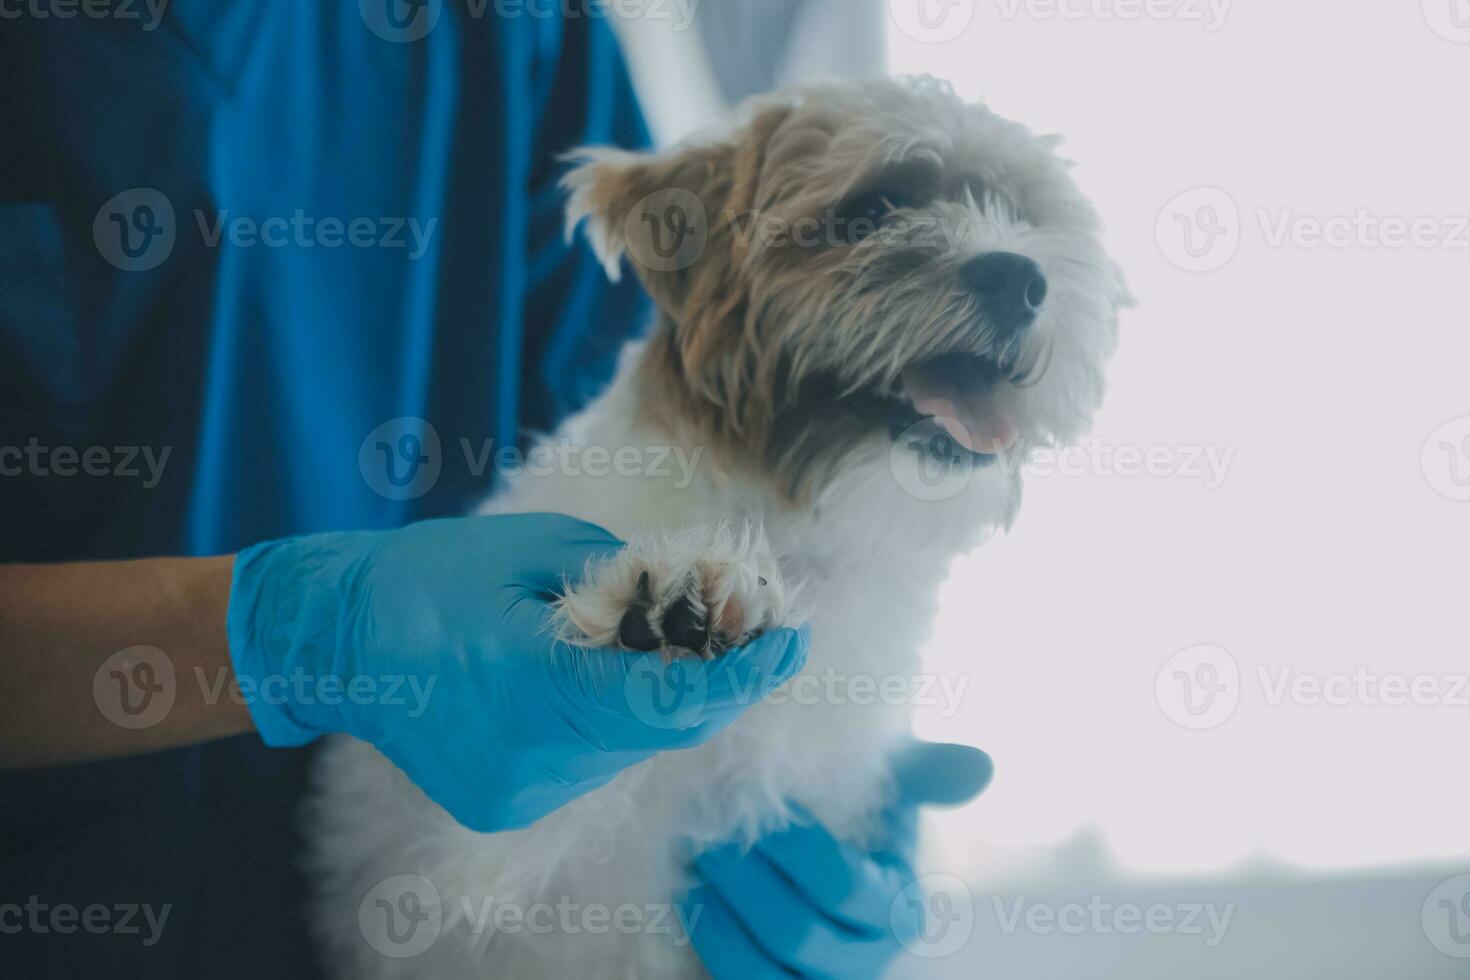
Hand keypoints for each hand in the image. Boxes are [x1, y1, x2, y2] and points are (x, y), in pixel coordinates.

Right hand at [226, 514, 808, 831]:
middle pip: (659, 728)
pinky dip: (610, 720)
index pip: (669, 698)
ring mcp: (514, 791)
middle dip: (713, 680)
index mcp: (534, 682)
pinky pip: (588, 761)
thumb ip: (625, 577)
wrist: (336, 639)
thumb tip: (696, 600)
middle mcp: (529, 755)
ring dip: (659, 698)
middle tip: (751, 632)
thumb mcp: (537, 545)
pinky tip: (598, 677)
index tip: (795, 642)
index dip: (743, 676)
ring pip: (627, 747)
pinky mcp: (501, 804)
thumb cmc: (430, 575)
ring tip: (665, 642)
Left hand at [682, 741, 992, 978]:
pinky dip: (712, 945)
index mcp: (898, 910)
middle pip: (795, 932)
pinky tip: (691, 902)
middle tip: (707, 833)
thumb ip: (925, 774)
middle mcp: (865, 959)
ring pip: (761, 971)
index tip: (758, 803)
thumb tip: (980, 767)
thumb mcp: (893, 790)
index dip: (793, 847)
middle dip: (744, 881)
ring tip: (693, 867)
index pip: (841, 885)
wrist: (819, 864)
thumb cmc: (858, 816)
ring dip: (719, 920)